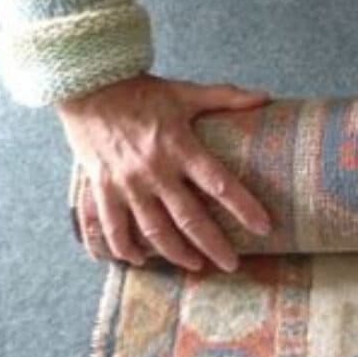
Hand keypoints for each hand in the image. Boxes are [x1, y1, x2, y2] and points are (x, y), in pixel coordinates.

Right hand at [56, 72, 273, 272]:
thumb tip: (266, 98)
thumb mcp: (187, 93)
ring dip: (176, 253)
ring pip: (154, 232)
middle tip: (232, 264)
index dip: (243, 206)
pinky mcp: (101, 191)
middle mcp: (155, 171)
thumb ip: (226, 98)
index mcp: (180, 146)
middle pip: (189, 218)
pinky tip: (140, 261)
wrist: (91, 90)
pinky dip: (125, 250)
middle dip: (213, 245)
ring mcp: (126, 185)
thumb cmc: (143, 93)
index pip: (219, 183)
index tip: (263, 226)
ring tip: (196, 266)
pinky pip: (112, 230)